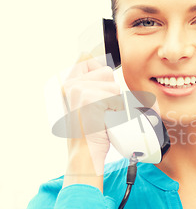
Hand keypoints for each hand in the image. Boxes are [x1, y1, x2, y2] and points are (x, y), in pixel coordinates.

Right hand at [62, 52, 121, 178]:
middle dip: (111, 92)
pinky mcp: (89, 99)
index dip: (100, 72)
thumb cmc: (89, 132)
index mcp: (66, 83)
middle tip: (100, 110)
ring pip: (113, 86)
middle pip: (106, 72)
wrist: (85, 154)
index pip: (87, 58)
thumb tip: (91, 55)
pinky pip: (116, 97)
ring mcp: (78, 90)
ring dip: (114, 103)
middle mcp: (69, 84)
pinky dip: (116, 110)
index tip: (99, 93)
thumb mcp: (83, 103)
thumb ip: (87, 82)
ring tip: (102, 116)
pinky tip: (104, 120)